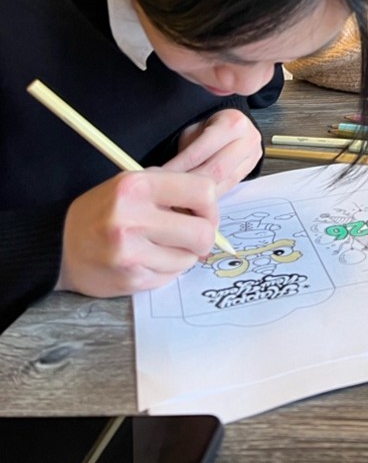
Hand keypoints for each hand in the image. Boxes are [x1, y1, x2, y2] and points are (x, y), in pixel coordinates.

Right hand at [57, 169, 218, 297]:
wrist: (59, 245)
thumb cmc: (104, 210)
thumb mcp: (134, 183)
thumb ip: (173, 188)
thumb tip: (214, 206)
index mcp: (137, 185)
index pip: (204, 191)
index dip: (211, 205)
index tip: (202, 211)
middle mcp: (133, 218)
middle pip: (203, 232)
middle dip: (204, 235)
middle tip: (191, 234)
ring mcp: (131, 252)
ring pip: (189, 258)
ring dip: (183, 254)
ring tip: (160, 245)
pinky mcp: (130, 279)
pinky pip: (171, 276)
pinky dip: (167, 268)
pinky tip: (147, 258)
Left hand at [167, 109, 262, 195]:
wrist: (235, 125)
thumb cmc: (210, 126)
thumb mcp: (195, 130)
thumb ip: (186, 151)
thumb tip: (162, 175)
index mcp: (232, 123)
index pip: (199, 152)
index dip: (177, 169)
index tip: (159, 181)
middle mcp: (248, 139)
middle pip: (215, 172)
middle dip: (188, 186)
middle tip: (166, 197)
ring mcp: (253, 156)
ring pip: (223, 184)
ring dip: (199, 197)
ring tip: (178, 203)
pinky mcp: (251, 170)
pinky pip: (228, 188)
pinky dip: (209, 198)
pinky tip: (194, 203)